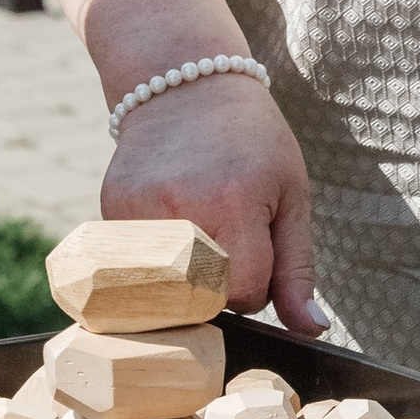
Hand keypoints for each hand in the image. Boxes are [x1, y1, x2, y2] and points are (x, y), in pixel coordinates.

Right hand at [105, 76, 327, 334]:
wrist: (185, 87)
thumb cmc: (252, 143)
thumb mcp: (291, 196)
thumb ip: (297, 269)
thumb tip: (311, 331)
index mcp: (234, 201)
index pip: (245, 294)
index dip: (256, 284)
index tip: (254, 249)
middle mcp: (180, 207)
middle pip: (202, 299)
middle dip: (218, 286)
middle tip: (224, 240)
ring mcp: (137, 210)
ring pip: (164, 291)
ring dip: (184, 278)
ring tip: (196, 230)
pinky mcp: (109, 209)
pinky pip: (136, 268)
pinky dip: (156, 260)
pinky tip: (168, 219)